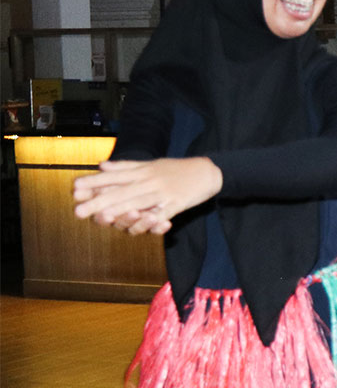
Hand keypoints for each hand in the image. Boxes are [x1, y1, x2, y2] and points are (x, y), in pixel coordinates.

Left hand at [72, 157, 222, 235]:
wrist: (209, 171)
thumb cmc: (178, 169)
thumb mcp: (151, 164)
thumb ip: (126, 167)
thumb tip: (102, 166)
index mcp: (142, 171)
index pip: (114, 177)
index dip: (94, 182)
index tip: (76, 188)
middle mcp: (149, 180)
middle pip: (121, 191)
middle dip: (98, 202)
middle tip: (78, 212)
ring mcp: (162, 192)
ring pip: (138, 202)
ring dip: (119, 210)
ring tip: (102, 217)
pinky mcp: (176, 203)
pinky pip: (161, 213)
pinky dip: (151, 219)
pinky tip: (139, 224)